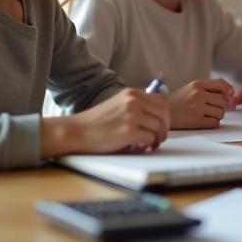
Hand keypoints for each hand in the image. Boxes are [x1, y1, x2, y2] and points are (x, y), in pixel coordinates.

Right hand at [48, 88, 169, 155]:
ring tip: (148, 144)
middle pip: (163, 114)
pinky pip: (150, 138)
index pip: (161, 101)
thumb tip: (157, 116)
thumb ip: (136, 105)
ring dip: (156, 138)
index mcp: (132, 93)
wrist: (76, 131)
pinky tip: (139, 148)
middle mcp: (133, 101)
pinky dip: (148, 145)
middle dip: (164, 128)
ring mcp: (132, 115)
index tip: (161, 126)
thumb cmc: (96, 122)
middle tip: (159, 139)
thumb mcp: (118, 104)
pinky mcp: (129, 131)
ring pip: (159, 127)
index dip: (165, 116)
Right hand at [168, 78, 236, 128]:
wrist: (163, 112)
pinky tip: (204, 120)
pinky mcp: (197, 121)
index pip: (221, 84)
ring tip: (207, 114)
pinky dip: (212, 123)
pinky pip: (215, 123)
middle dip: (221, 106)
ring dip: (217, 115)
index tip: (229, 96)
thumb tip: (230, 95)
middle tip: (212, 108)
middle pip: (223, 101)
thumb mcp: (192, 88)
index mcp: (197, 84)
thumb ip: (209, 88)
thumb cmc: (179, 100)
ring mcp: (197, 108)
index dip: (229, 90)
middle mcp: (198, 95)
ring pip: (221, 113)